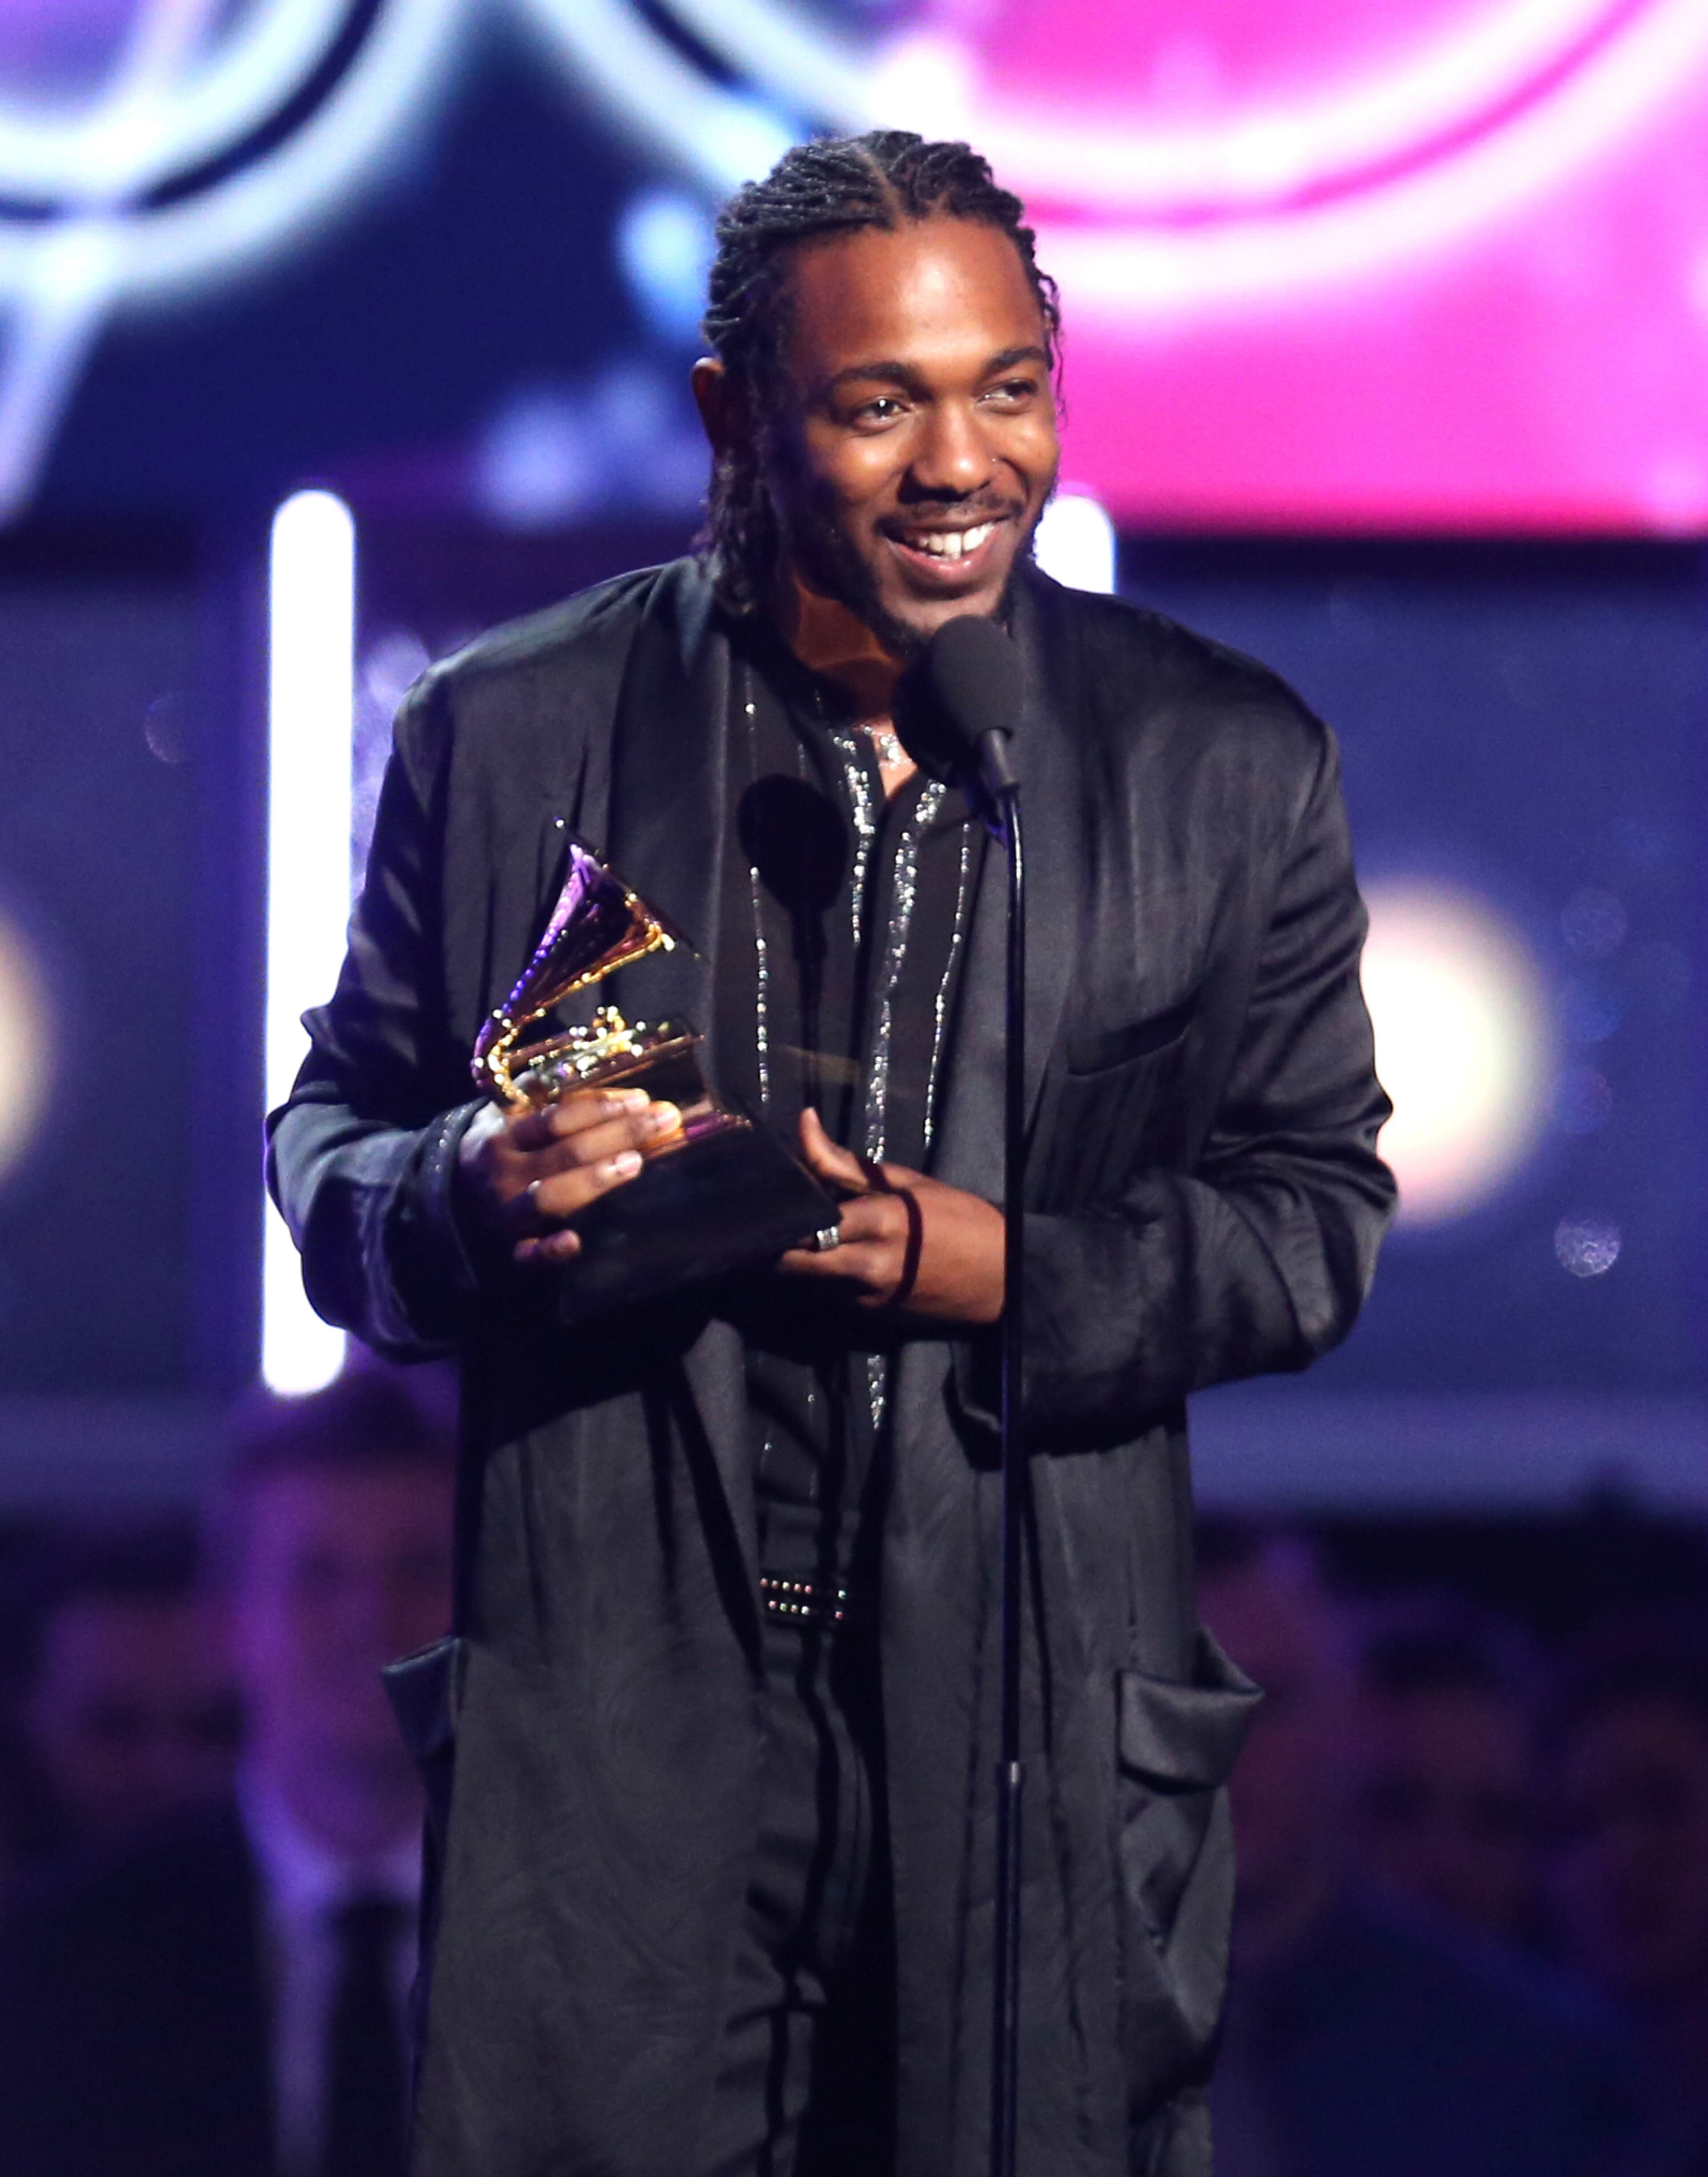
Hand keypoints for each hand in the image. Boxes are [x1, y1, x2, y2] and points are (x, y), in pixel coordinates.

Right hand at [456, 1088, 681, 1267]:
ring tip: (635, 1162)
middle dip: (617, 1134)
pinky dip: (548, 1249)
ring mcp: (505, 1211)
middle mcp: (504, 1170)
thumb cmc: (503, 1150)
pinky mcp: (509, 1249)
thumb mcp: (516, 1117)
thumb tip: (631, 1096)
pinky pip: (527, 1254)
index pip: (557, 1116)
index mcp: (506, 1132)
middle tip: (661, 1122)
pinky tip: (573, 1241)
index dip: (601, 1106)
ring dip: (592, 1178)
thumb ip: (563, 1103)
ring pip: (548, 1195)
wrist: (447, 1199)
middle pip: (564, 1151)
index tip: (642, 1100)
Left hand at [777, 1108, 1004, 1323]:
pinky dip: (823, 1276)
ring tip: (793, 1233)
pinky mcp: (872, 1318)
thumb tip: (804, 1122)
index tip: (759, 1195)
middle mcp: (867, 1267)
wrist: (1004, 1279)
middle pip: (792, 1263)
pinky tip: (832, 1257)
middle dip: (772, 1245)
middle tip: (761, 1221)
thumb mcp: (906, 1183)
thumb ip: (844, 1162)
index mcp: (879, 1223)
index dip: (775, 1212)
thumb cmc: (959, 1218)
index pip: (805, 1223)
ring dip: (797, 1260)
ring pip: (808, 1281)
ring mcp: (868, 1298)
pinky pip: (832, 1294)